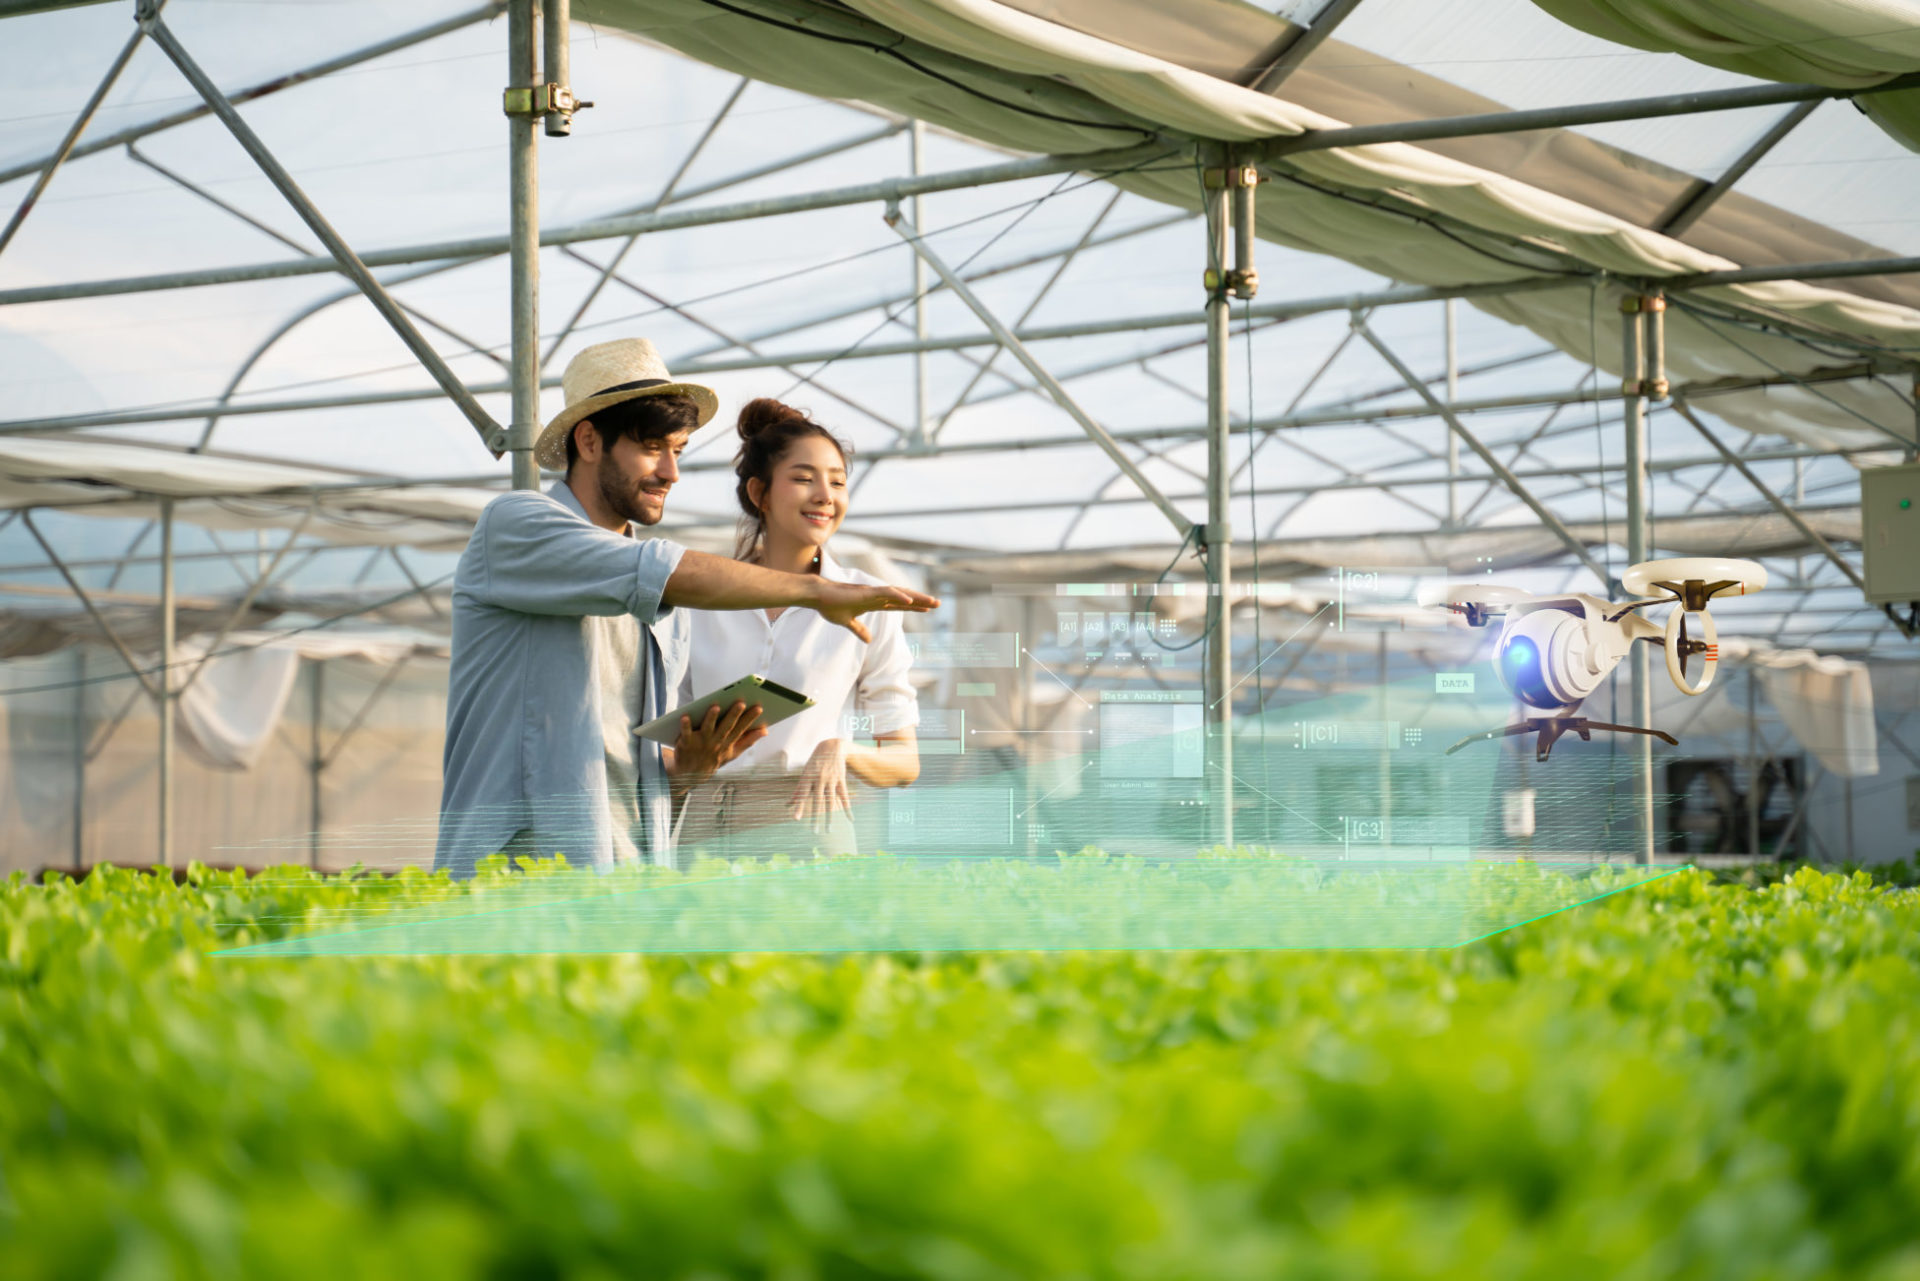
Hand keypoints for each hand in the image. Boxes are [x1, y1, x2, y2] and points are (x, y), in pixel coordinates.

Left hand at [668, 700, 766, 786]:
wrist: (690, 775)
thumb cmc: (713, 758)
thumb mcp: (733, 752)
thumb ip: (748, 741)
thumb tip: (765, 731)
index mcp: (728, 743)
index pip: (741, 729)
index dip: (750, 719)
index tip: (759, 708)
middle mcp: (716, 742)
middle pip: (726, 727)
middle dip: (734, 715)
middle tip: (741, 703)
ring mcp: (701, 742)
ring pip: (707, 728)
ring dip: (711, 718)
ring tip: (716, 707)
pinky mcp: (686, 742)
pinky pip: (685, 733)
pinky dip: (685, 726)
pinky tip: (685, 716)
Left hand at [790, 738, 850, 827]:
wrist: (832, 747)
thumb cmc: (815, 763)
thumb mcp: (805, 773)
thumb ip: (798, 790)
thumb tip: (788, 804)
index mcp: (808, 777)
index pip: (802, 794)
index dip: (799, 806)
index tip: (796, 819)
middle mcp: (819, 779)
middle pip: (817, 801)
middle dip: (816, 817)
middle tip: (814, 831)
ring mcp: (831, 780)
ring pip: (831, 801)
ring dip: (830, 817)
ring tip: (829, 830)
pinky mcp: (841, 780)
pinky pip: (844, 797)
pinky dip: (847, 809)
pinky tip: (850, 819)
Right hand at [813, 580, 938, 642]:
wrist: (817, 596)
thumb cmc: (830, 606)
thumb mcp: (847, 622)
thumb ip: (859, 630)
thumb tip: (869, 640)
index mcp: (873, 602)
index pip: (898, 604)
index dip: (913, 606)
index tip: (927, 608)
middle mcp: (876, 595)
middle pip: (903, 598)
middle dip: (921, 601)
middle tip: (938, 604)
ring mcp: (872, 592)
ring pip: (899, 594)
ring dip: (916, 597)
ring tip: (932, 602)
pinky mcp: (866, 592)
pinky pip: (886, 593)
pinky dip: (898, 595)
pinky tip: (910, 600)